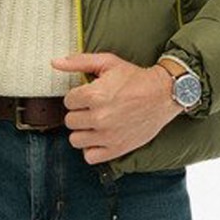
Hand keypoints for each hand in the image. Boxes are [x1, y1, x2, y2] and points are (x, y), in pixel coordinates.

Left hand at [51, 51, 182, 162]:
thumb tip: (55, 63)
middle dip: (79, 113)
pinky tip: (99, 138)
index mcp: (94, 95)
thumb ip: (79, 62)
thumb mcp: (108, 63)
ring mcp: (108, 135)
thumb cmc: (136, 78)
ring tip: (95, 124)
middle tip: (93, 108)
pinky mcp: (117, 148)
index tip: (88, 96)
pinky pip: (90, 157)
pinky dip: (92, 149)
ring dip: (83, 132)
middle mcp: (99, 117)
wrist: (163, 94)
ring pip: (76, 140)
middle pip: (70, 121)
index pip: (67, 102)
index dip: (77, 97)